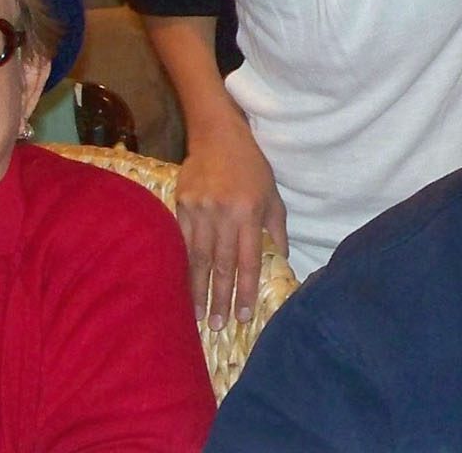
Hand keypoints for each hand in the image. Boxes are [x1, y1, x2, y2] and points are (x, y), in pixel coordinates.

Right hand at [173, 122, 286, 330]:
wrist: (218, 135)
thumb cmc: (252, 168)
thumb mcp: (273, 196)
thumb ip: (276, 230)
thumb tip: (281, 262)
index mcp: (249, 212)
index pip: (248, 260)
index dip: (245, 290)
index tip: (243, 316)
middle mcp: (223, 213)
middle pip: (221, 264)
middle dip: (220, 298)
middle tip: (218, 327)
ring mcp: (199, 209)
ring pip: (198, 258)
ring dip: (197, 290)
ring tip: (197, 316)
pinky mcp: (181, 204)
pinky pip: (181, 242)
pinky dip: (181, 266)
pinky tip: (180, 286)